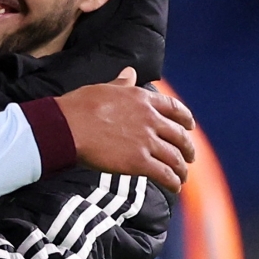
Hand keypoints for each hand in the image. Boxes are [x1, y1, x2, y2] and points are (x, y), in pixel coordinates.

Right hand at [55, 67, 195, 191]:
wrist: (68, 127)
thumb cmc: (80, 106)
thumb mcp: (105, 87)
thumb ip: (122, 83)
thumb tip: (130, 71)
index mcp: (143, 99)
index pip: (174, 108)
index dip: (186, 119)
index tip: (190, 126)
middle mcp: (150, 119)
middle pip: (179, 135)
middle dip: (188, 148)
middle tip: (190, 156)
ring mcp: (146, 141)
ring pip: (175, 157)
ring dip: (182, 169)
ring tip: (182, 176)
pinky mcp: (139, 162)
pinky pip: (164, 173)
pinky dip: (173, 181)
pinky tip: (174, 187)